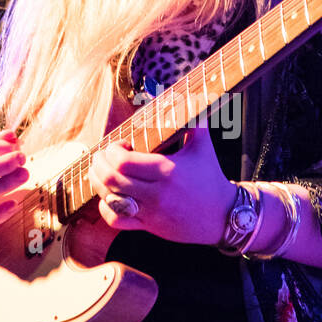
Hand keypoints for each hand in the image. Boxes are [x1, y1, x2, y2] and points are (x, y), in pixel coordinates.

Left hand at [88, 115, 234, 244]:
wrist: (223, 215)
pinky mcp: (149, 226)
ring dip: (98, 183)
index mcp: (167, 170)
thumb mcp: (203, 145)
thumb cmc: (211, 177)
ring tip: (100, 172)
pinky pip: (116, 221)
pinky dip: (106, 208)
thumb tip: (185, 95)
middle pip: (111, 179)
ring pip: (110, 199)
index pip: (123, 161)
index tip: (119, 145)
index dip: (112, 151)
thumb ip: (192, 119)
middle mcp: (156, 193)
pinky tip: (109, 197)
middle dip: (100, 164)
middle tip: (102, 156)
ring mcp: (151, 212)